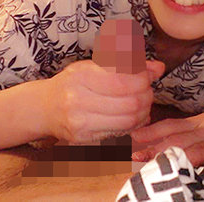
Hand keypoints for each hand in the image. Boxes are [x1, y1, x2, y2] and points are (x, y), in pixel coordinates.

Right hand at [43, 59, 164, 143]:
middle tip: (147, 91)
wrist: (45, 107)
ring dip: (143, 113)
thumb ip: (129, 64)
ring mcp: (80, 122)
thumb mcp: (95, 65)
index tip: (147, 76)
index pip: (124, 80)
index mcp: (82, 75)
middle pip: (130, 103)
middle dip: (146, 97)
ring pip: (127, 121)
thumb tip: (158, 68)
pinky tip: (133, 117)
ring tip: (143, 104)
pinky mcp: (84, 138)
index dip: (144, 79)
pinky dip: (132, 125)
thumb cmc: (73, 82)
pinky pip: (119, 133)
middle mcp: (78, 99)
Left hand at [130, 104, 203, 172]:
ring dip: (175, 157)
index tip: (125, 139)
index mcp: (200, 124)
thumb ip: (187, 135)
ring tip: (156, 165)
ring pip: (197, 149)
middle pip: (176, 138)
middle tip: (130, 154)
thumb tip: (155, 144)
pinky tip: (203, 177)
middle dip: (153, 146)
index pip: (168, 127)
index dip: (146, 133)